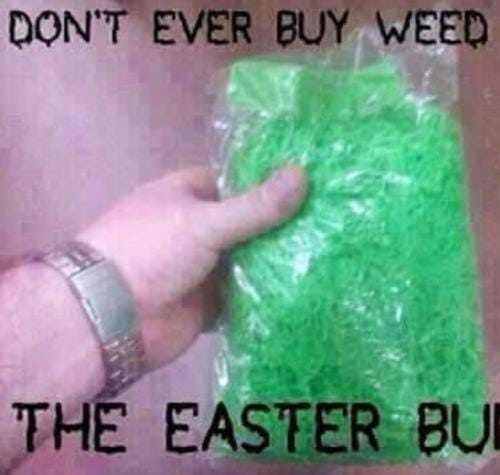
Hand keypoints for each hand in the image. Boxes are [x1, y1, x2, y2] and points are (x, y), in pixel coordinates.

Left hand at [78, 166, 306, 370]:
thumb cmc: (151, 251)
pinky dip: (266, 293)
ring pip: (248, 259)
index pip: (234, 182)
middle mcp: (196, 228)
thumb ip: (255, 205)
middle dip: (279, 224)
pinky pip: (245, 294)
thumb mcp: (204, 220)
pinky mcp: (210, 301)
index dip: (268, 182)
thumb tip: (303, 175)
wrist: (112, 317)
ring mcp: (203, 266)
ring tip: (327, 252)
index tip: (309, 183)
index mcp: (186, 195)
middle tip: (329, 220)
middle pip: (246, 222)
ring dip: (276, 260)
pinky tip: (304, 287)